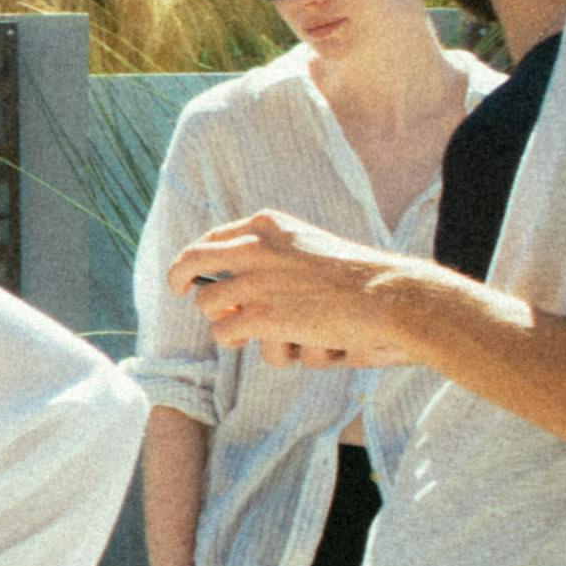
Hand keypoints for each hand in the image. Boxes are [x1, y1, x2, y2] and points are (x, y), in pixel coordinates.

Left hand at [167, 211, 433, 370]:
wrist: (387, 296)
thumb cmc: (358, 278)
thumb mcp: (311, 247)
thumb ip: (276, 254)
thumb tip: (236, 278)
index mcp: (268, 224)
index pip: (213, 236)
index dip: (197, 256)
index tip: (191, 271)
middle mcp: (254, 246)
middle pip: (191, 260)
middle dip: (180, 278)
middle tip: (178, 291)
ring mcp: (254, 281)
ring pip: (208, 305)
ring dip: (227, 321)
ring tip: (257, 331)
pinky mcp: (259, 316)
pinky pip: (224, 333)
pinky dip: (242, 342)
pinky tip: (266, 341)